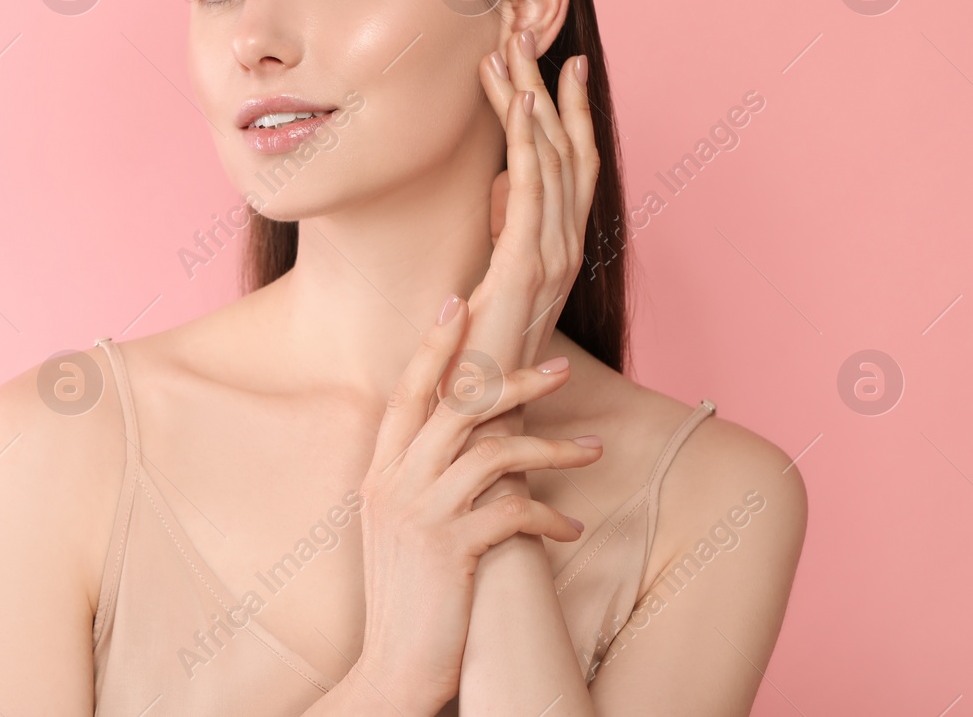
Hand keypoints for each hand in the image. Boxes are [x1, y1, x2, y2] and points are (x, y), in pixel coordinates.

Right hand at [349, 299, 604, 712]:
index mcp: (379, 472)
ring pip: (492, 453)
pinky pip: (511, 511)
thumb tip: (470, 438)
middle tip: (562, 367)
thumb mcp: (401, 526)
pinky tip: (570, 529)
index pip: (407, 391)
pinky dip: (549, 514)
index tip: (461, 301)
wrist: (392, 671)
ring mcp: (419, 516)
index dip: (434, 345)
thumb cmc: (410, 598)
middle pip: (455, 408)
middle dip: (513, 380)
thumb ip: (422, 478)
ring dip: (551, 447)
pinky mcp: (451, 551)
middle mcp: (392, 485)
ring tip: (593, 451)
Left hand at [467, 31, 599, 377]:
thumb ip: (503, 242)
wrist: (481, 423)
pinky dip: (527, 136)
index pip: (567, 166)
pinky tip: (518, 95)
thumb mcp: (491, 292)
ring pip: (551, 156)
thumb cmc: (479, 367)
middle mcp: (563, 248)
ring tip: (513, 42)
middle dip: (548, 86)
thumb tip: (500, 195)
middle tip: (529, 27)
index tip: (550, 61)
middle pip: (567, 148)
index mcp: (555, 252)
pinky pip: (532, 187)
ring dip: (532, 96)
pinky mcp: (526, 267)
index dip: (562, 110)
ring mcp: (551, 257)